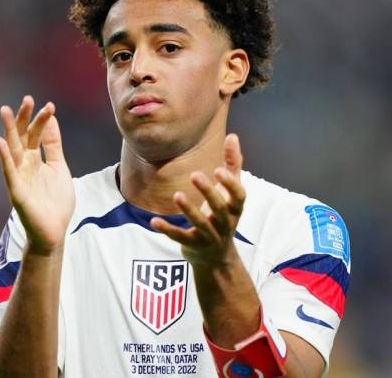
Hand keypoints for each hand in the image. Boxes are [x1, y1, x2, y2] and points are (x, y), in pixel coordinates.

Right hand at [0, 95, 74, 254]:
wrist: (54, 231)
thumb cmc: (55, 201)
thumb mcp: (59, 167)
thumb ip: (53, 145)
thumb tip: (51, 119)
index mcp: (35, 160)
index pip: (36, 135)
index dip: (42, 120)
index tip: (49, 105)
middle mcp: (24, 166)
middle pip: (22, 138)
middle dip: (24, 119)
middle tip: (27, 99)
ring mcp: (18, 178)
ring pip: (12, 151)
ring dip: (9, 131)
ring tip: (6, 111)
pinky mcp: (16, 192)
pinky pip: (9, 172)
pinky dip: (4, 158)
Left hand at [151, 134, 245, 265]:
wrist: (217, 257)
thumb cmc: (223, 215)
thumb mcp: (230, 193)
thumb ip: (233, 165)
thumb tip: (232, 135)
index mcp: (235, 208)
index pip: (238, 196)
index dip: (230, 184)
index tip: (219, 169)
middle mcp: (226, 223)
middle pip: (219, 209)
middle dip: (208, 192)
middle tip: (194, 174)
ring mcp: (210, 237)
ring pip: (200, 224)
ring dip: (189, 210)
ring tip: (177, 195)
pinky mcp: (193, 246)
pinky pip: (180, 238)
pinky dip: (167, 230)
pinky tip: (154, 221)